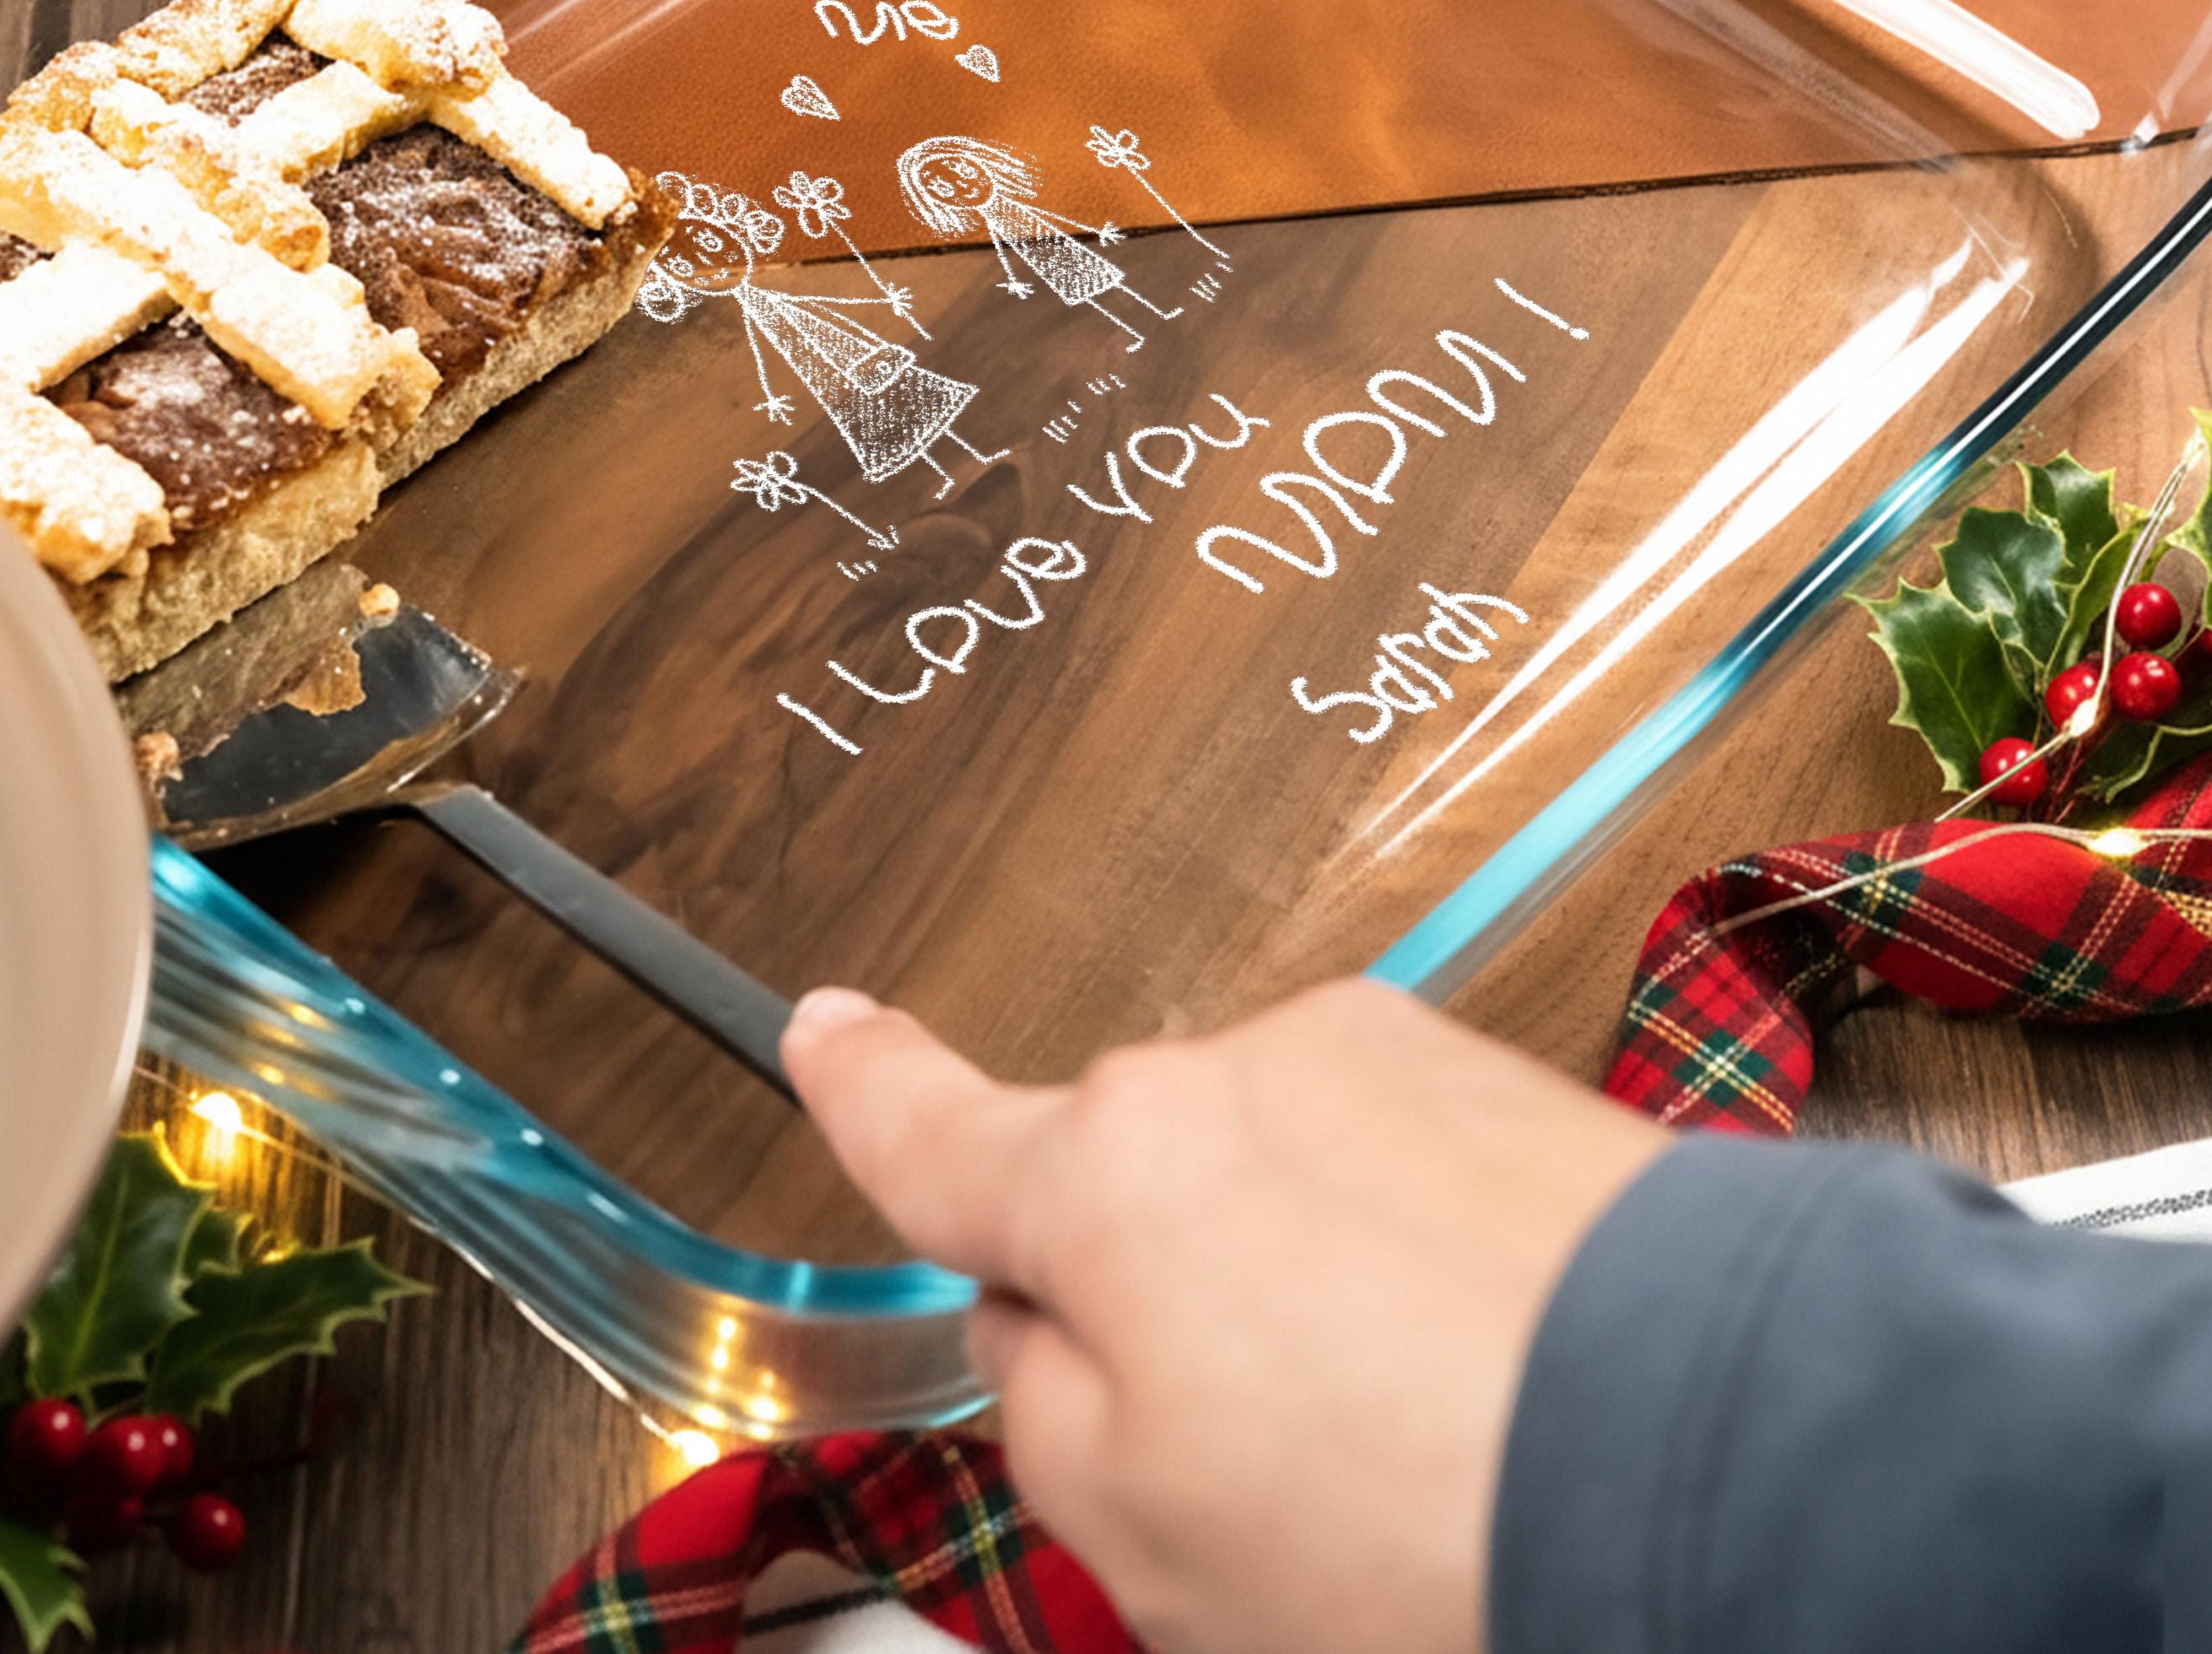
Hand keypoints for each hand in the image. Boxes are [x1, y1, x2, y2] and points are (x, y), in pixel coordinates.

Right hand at [783, 979, 1664, 1653]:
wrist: (1739, 1462)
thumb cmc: (1434, 1522)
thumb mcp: (1145, 1535)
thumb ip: (1041, 1401)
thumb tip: (1041, 1316)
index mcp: (1112, 1177)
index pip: (937, 1131)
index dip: (865, 1088)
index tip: (825, 1031)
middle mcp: (1240, 1077)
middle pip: (1138, 1193)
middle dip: (1166, 1303)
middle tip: (1270, 1468)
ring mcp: (1389, 1064)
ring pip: (1282, 1188)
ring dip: (1314, 1293)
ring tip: (1425, 1443)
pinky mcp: (1516, 1084)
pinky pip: (1411, 1180)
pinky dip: (1425, 1272)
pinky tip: (1495, 1379)